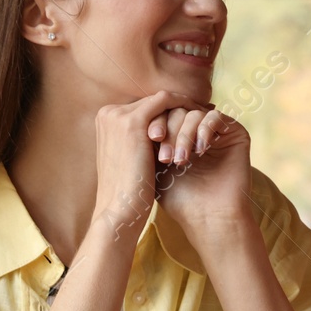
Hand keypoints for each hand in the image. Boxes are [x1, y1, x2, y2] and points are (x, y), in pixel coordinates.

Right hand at [92, 90, 188, 242]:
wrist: (120, 210)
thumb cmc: (129, 192)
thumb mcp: (131, 158)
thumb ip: (140, 141)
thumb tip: (161, 133)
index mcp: (105, 122)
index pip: (143, 108)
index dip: (168, 113)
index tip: (189, 117)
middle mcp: (108, 114)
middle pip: (151, 102)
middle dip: (178, 107)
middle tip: (203, 110)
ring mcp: (118, 116)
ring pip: (160, 100)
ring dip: (183, 106)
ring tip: (205, 112)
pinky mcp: (133, 122)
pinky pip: (166, 101)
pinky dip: (184, 105)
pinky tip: (201, 114)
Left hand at [149, 103, 252, 236]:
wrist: (207, 217)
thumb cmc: (178, 197)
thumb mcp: (154, 165)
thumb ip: (146, 139)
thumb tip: (131, 112)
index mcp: (177, 134)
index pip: (163, 114)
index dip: (156, 121)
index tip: (151, 138)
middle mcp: (197, 130)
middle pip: (177, 110)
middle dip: (169, 130)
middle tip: (166, 157)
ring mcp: (217, 130)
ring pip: (194, 113)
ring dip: (184, 135)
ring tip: (181, 161)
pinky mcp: (235, 133)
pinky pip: (216, 117)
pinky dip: (204, 130)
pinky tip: (200, 151)